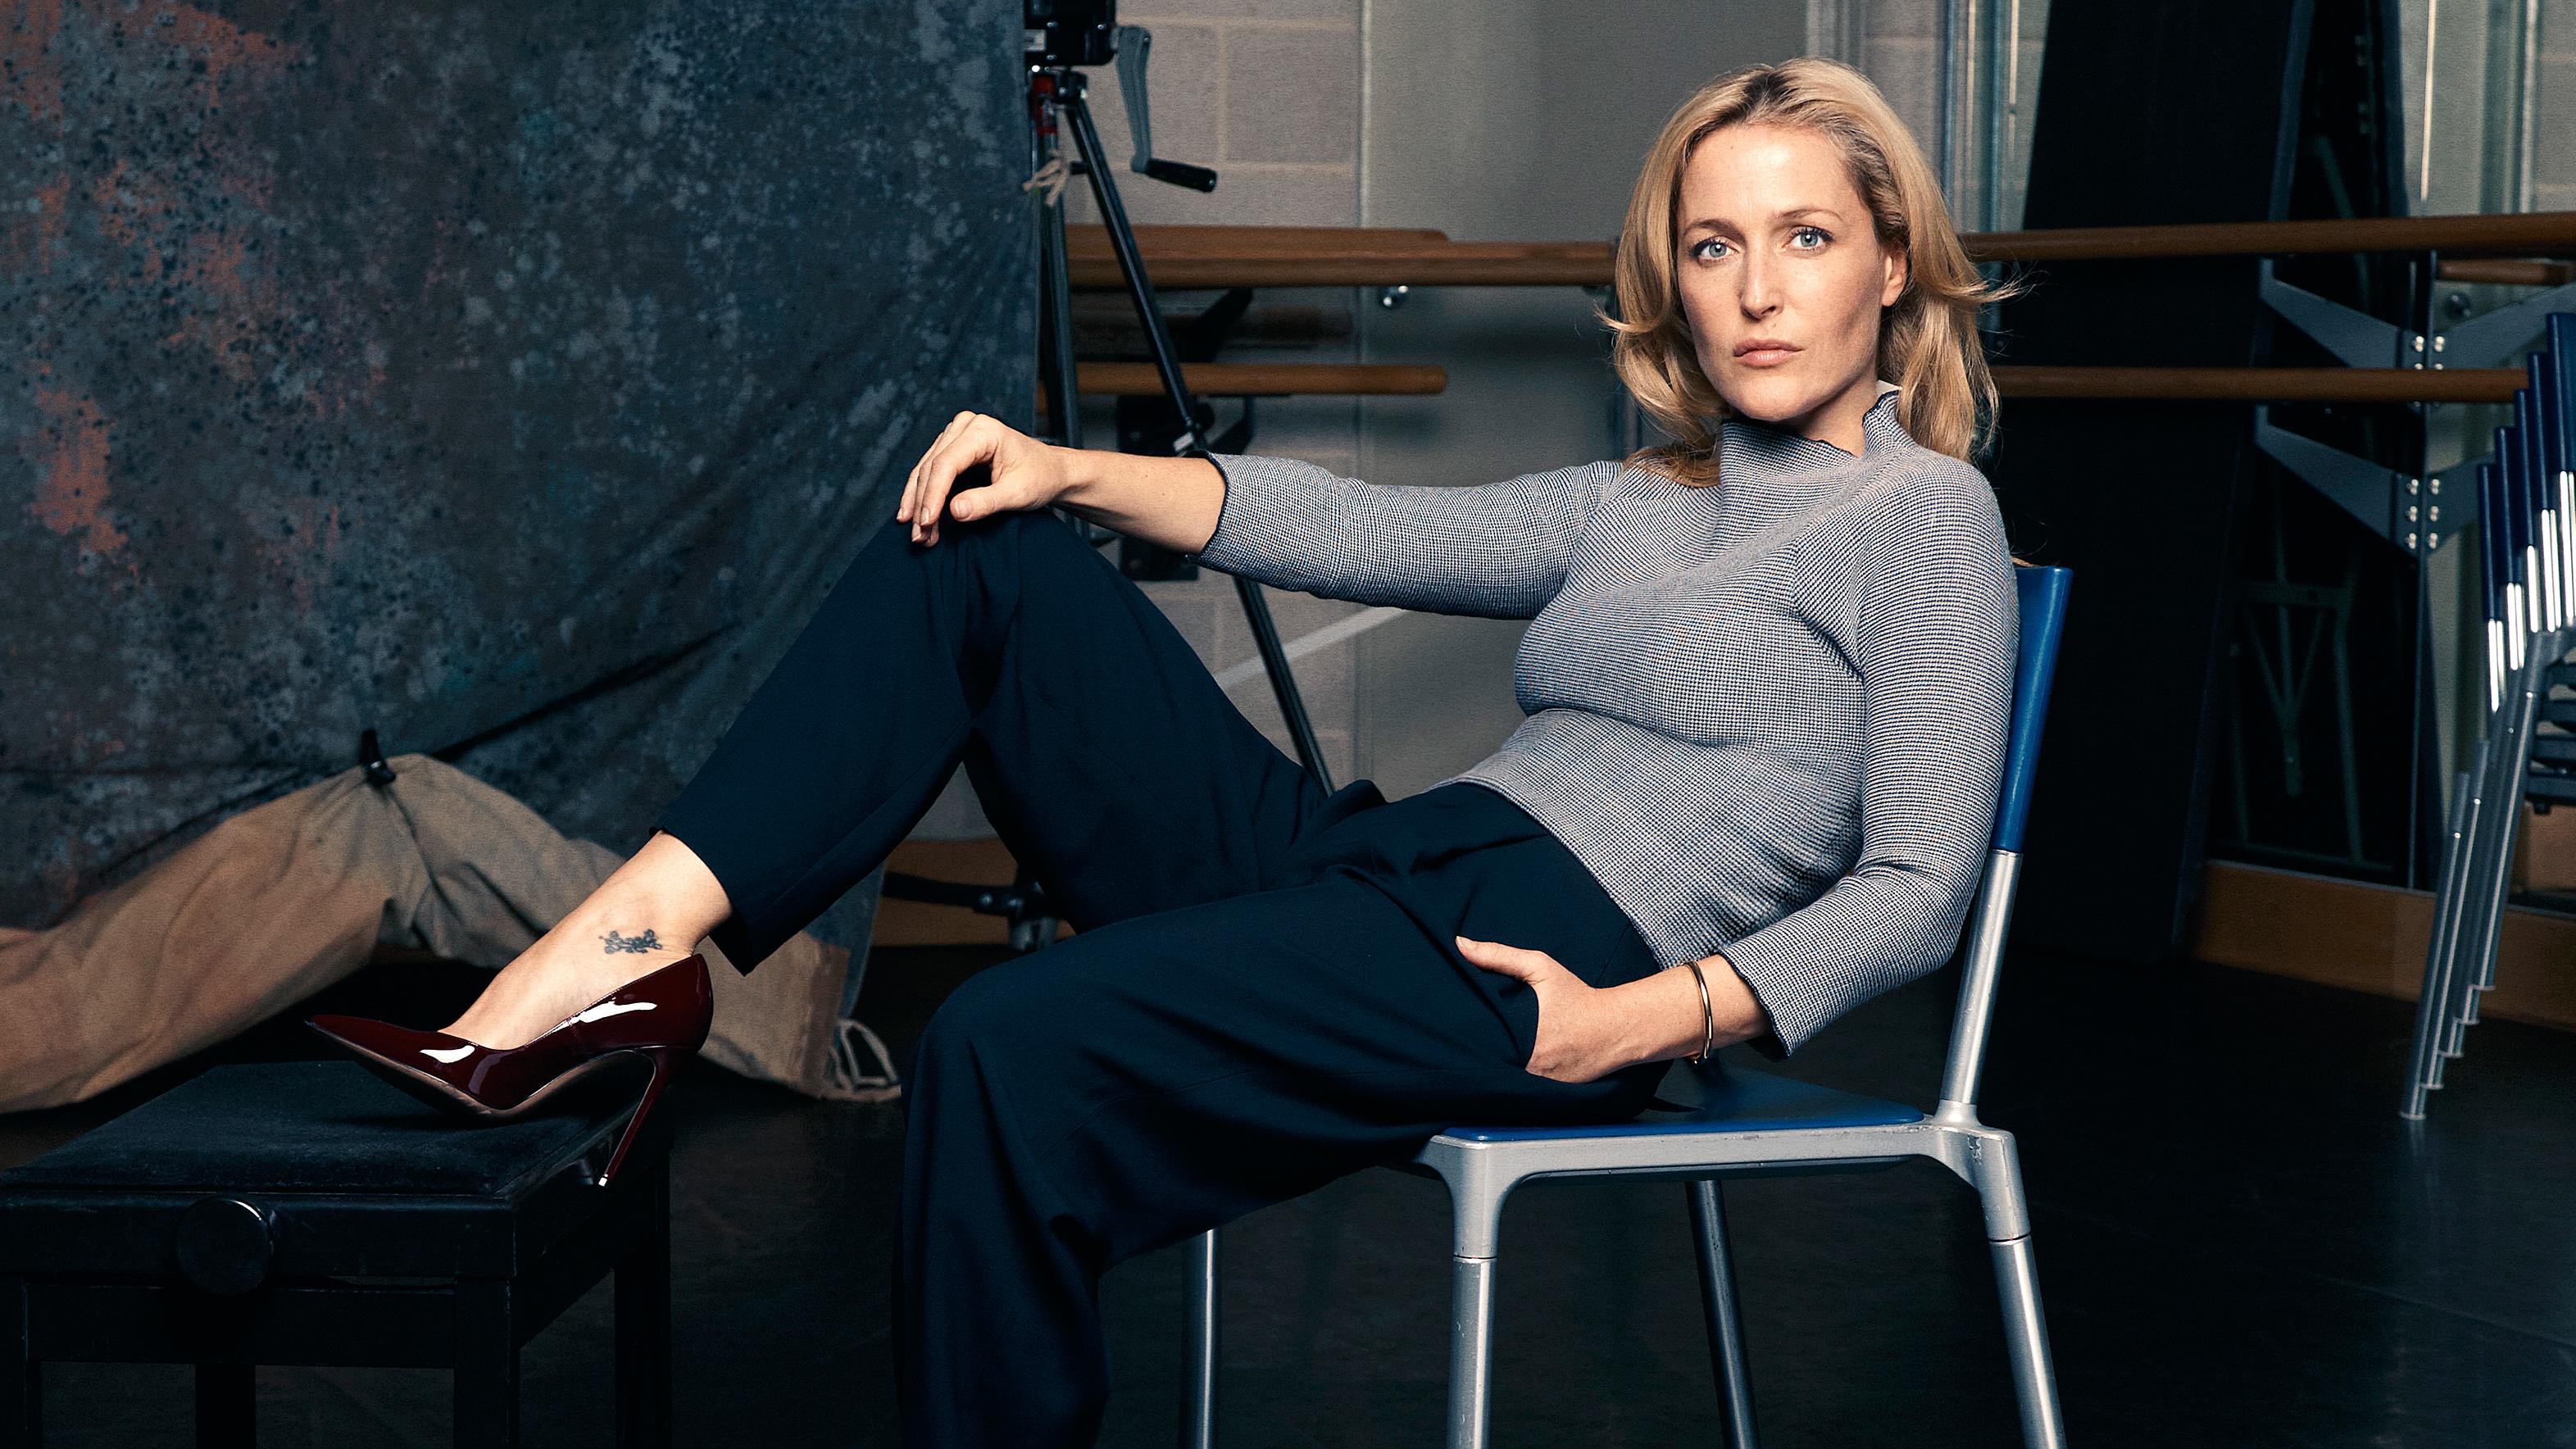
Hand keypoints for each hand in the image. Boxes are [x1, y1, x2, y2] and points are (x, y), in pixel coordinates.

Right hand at [898, 411, 1070, 545]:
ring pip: (926, 470)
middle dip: (924, 504)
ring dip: (919, 502)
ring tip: (918, 533)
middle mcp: (966, 426)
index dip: (933, 495)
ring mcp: (957, 433)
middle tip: (920, 536)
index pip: (947, 464)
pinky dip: (923, 494)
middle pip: (932, 467)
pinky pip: (931, 470)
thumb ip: (987, 502)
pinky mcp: (953, 446)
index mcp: (984, 431)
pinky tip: (915, 515)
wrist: (1051, 471)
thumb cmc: (1040, 478)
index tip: (927, 523)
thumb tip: (954, 512)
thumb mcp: (1018, 494)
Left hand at [1456, 935, 1637, 1083]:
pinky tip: (1515, 1064)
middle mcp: (1530, 1065)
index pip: (1479, 1042)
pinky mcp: (1551, 1093)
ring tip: (1488, 1053)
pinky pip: (1525, 1088)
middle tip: (1466, 1040)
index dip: (1464, 1035)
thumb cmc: (1576, 996)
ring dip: (1497, 1066)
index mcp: (1522, 1036)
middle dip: (1479, 1051)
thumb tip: (1460, 945)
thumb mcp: (1540, 968)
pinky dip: (1518, 1078)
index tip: (1454, 1026)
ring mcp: (1541, 1083)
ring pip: (1505, 1078)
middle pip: (1490, 1061)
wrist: (1615, 1028)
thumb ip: (1499, 956)